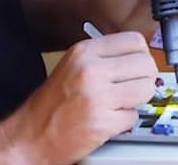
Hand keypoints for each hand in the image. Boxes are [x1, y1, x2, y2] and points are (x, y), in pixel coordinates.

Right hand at [3, 32, 156, 163]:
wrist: (31, 137)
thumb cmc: (52, 104)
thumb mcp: (74, 66)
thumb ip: (105, 57)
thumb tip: (140, 55)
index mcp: (85, 51)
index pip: (135, 41)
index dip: (141, 55)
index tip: (137, 66)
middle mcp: (91, 70)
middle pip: (146, 64)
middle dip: (144, 78)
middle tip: (132, 88)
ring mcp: (97, 95)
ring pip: (146, 89)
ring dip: (137, 100)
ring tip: (119, 104)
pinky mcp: (102, 121)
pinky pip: (134, 116)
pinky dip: (125, 121)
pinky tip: (108, 119)